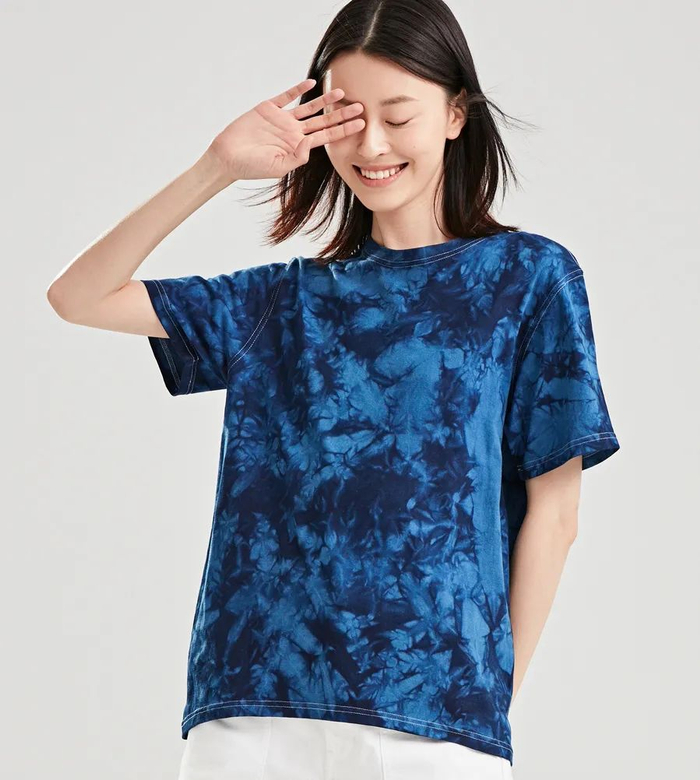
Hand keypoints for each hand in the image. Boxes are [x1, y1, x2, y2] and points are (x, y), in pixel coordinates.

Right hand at [207, 78, 364, 182]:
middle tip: (360, 106)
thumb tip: (310, 145)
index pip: (326, 137)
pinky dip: (298, 89)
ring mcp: (282, 119)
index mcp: (298, 147)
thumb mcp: (278, 167)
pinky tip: (311, 83)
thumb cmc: (252, 167)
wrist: (228, 157)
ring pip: (308, 107)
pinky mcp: (268, 108)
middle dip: (341, 114)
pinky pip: (286, 96)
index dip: (344, 130)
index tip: (361, 124)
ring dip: (324, 100)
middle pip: (323, 120)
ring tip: (341, 92)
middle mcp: (293, 132)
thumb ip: (296, 157)